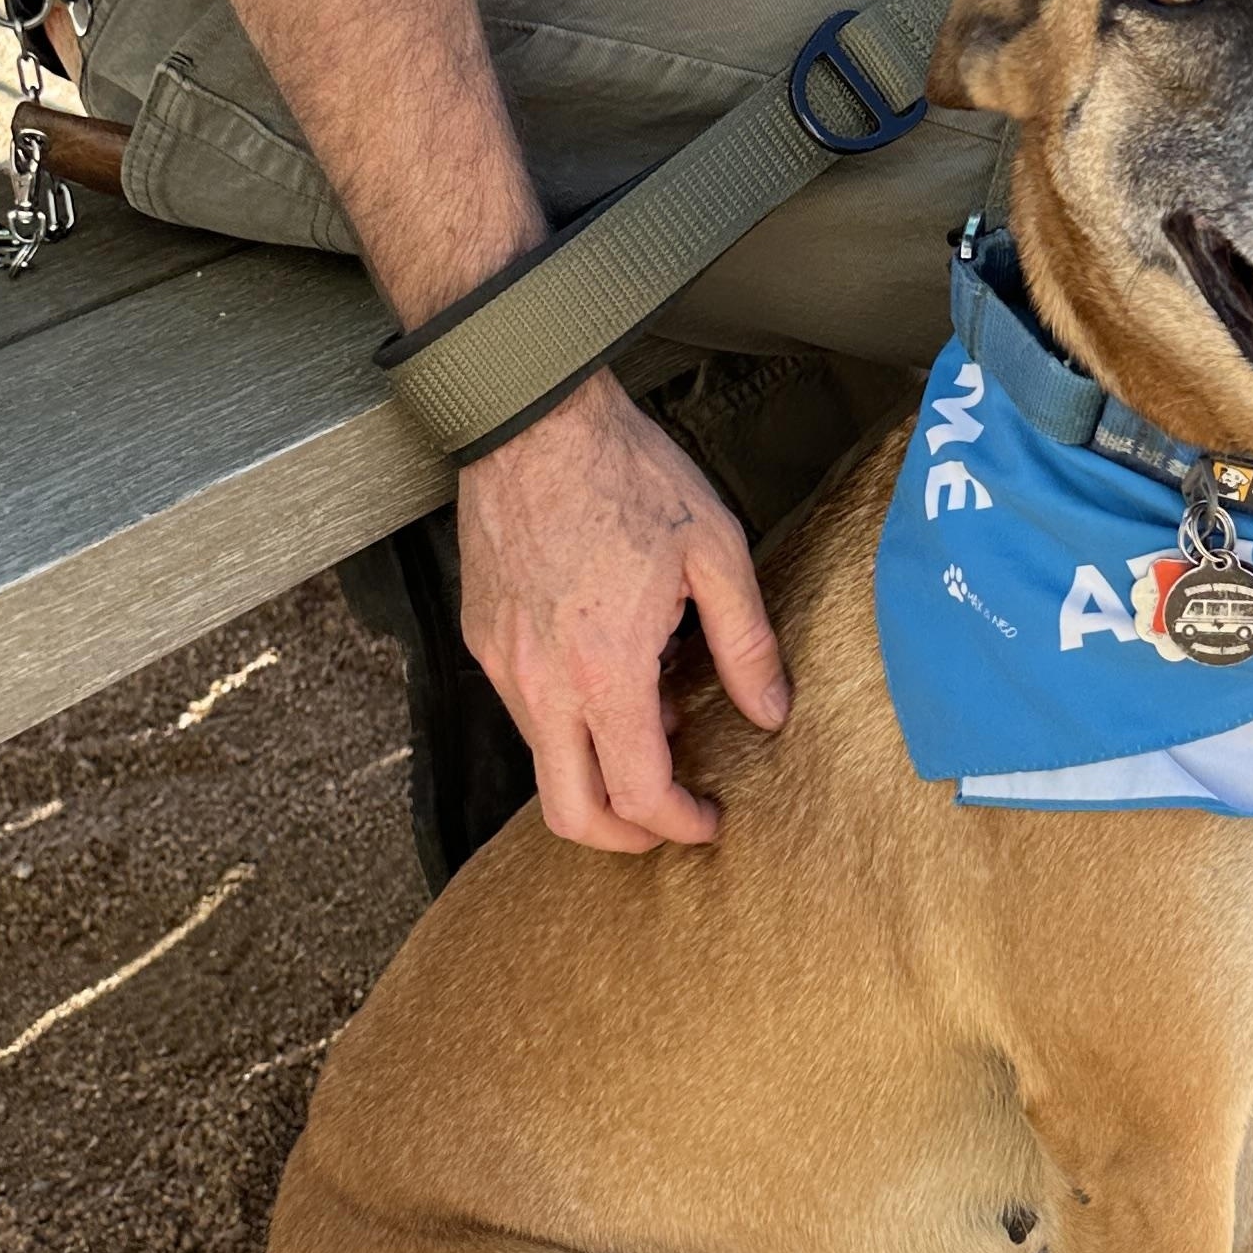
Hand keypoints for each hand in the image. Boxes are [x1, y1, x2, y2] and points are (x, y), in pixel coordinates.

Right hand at [455, 371, 790, 853]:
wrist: (532, 417)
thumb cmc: (626, 474)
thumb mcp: (715, 552)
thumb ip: (746, 644)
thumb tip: (770, 713)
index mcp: (605, 672)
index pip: (638, 794)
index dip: (680, 825)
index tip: (709, 819)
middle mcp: (541, 683)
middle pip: (568, 812)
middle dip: (622, 836)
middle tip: (668, 817)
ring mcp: (501, 662)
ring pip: (543, 759)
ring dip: (597, 765)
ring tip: (651, 715)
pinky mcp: (481, 636)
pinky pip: (523, 708)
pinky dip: (567, 718)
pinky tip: (609, 670)